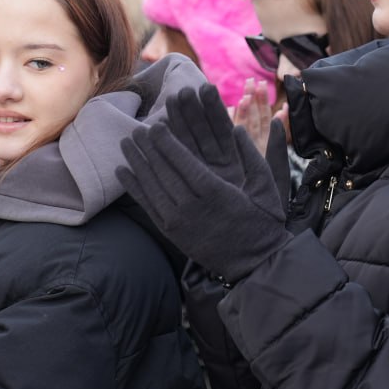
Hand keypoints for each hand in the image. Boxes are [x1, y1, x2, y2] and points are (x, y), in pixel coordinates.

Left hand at [118, 83, 288, 282]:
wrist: (254, 262)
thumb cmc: (262, 222)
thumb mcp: (266, 188)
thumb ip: (252, 157)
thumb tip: (238, 128)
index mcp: (216, 192)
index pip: (184, 162)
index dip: (167, 143)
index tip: (155, 125)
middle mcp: (193, 207)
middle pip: (164, 172)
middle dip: (148, 148)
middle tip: (135, 129)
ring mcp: (179, 222)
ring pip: (152, 187)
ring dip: (136, 163)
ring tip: (125, 144)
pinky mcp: (172, 233)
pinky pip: (148, 206)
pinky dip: (134, 188)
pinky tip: (122, 171)